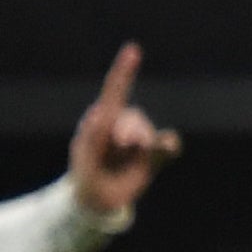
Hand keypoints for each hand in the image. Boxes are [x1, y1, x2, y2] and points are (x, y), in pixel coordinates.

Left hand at [68, 43, 181, 216]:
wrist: (96, 201)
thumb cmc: (85, 177)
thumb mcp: (83, 161)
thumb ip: (93, 140)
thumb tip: (102, 115)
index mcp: (100, 122)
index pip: (114, 92)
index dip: (124, 71)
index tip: (132, 50)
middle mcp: (121, 125)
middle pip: (133, 117)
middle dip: (129, 130)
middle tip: (121, 144)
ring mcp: (139, 139)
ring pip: (148, 132)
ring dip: (141, 144)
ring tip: (125, 158)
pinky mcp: (153, 154)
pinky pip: (166, 145)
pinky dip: (167, 146)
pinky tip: (168, 145)